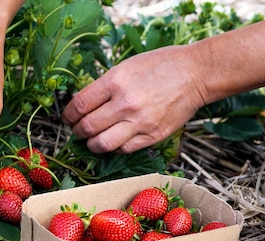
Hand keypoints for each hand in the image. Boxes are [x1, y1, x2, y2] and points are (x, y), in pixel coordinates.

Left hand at [62, 2, 264, 154]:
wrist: (195, 74)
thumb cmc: (161, 66)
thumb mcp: (126, 67)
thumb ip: (104, 86)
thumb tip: (83, 104)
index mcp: (115, 82)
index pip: (79, 105)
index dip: (69, 115)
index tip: (69, 117)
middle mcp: (125, 104)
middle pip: (87, 128)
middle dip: (77, 131)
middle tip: (77, 130)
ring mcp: (140, 122)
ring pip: (102, 145)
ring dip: (92, 144)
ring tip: (93, 140)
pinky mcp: (153, 136)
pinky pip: (124, 150)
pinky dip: (115, 147)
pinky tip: (116, 140)